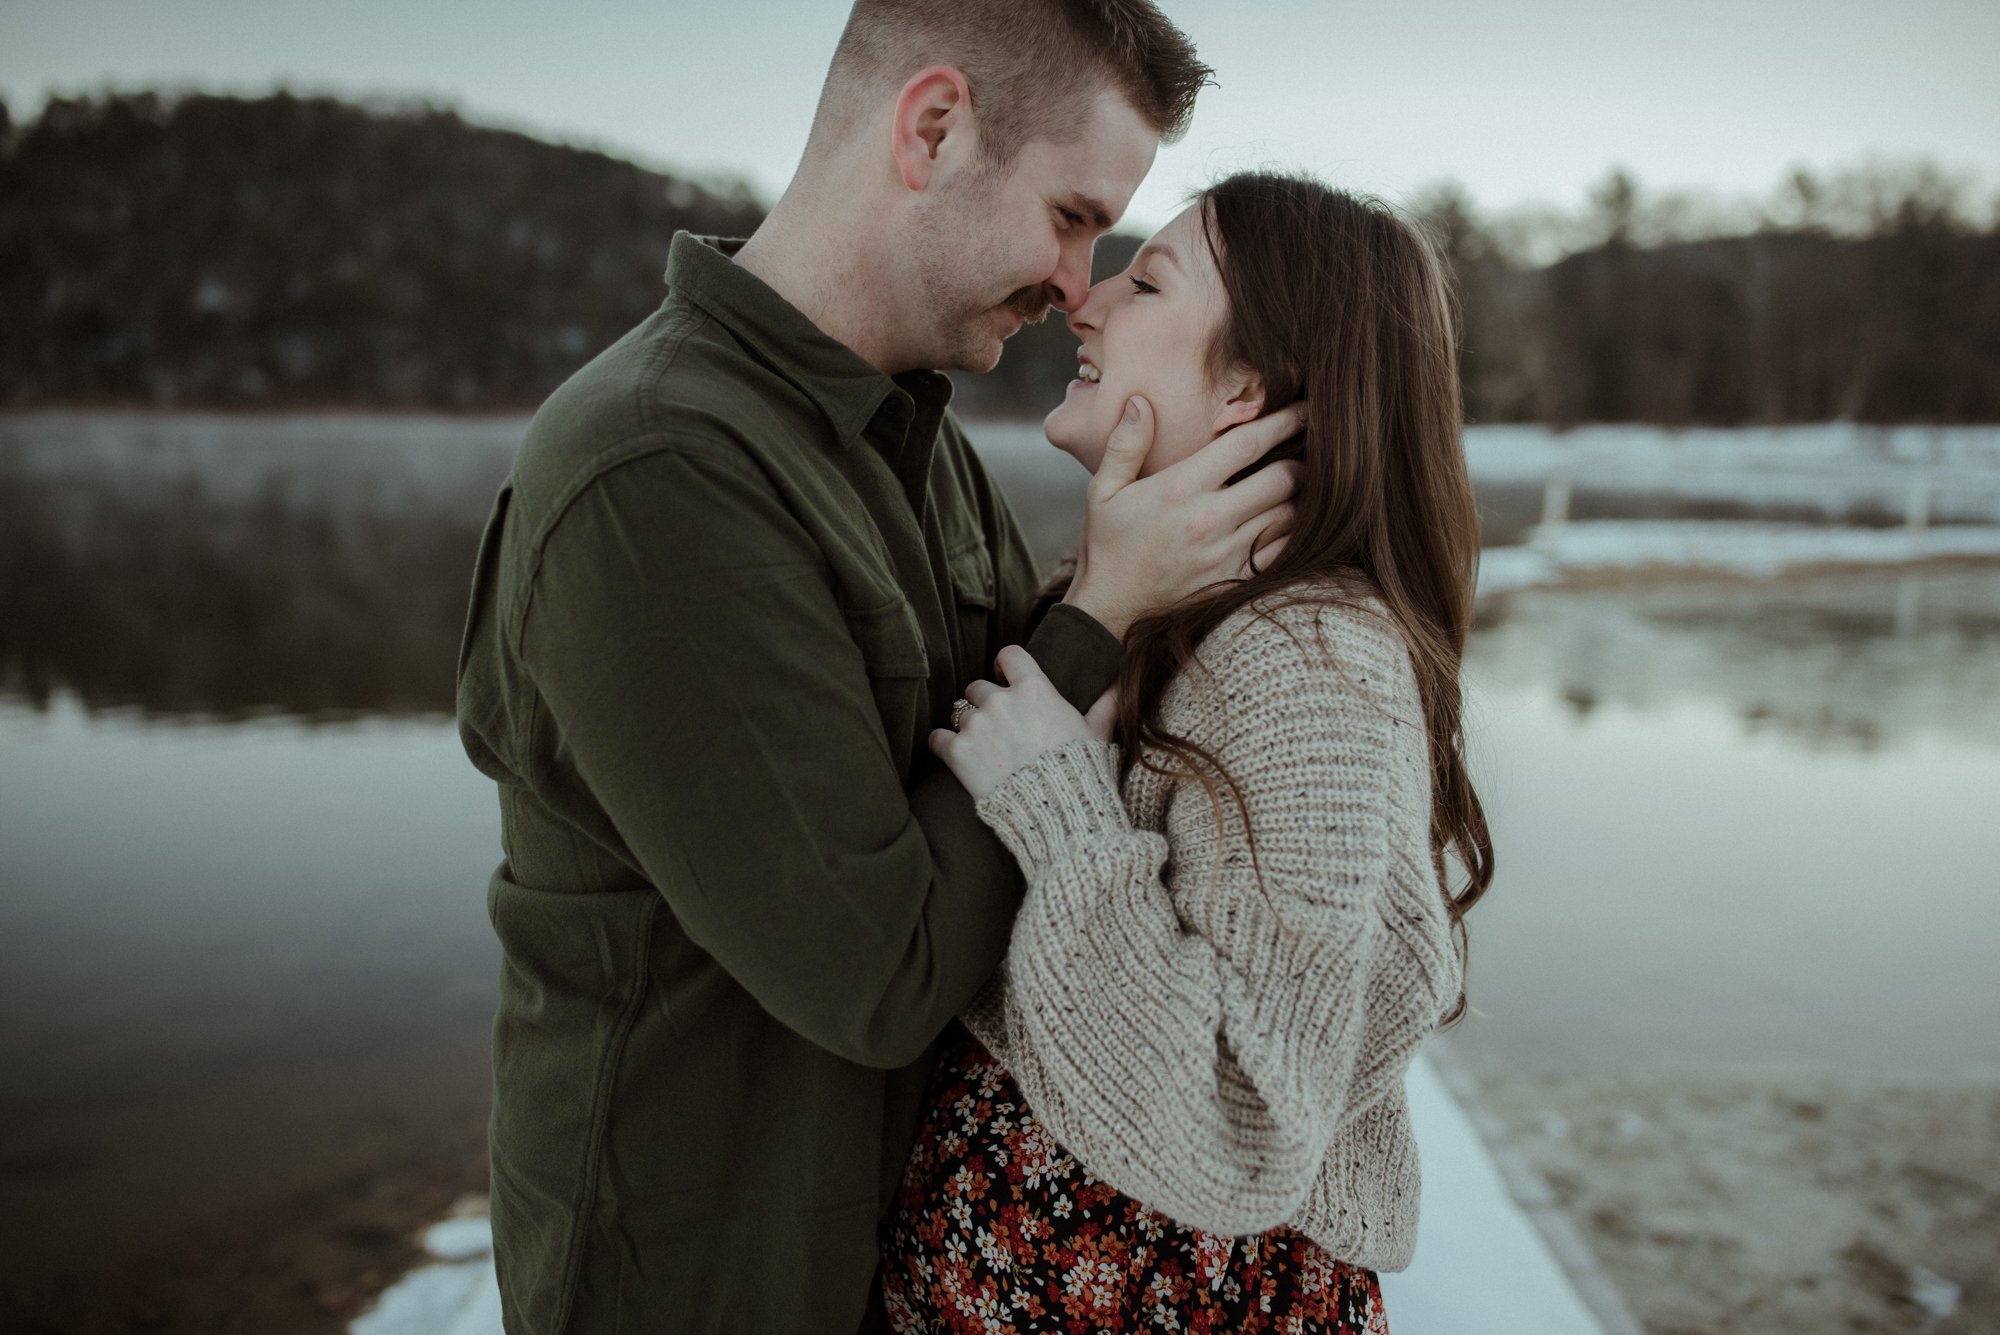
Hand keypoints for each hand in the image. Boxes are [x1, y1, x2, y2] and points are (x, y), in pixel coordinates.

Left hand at [929, 647, 1118, 801]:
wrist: (1058, 812)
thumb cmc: (1082, 772)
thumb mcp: (1099, 733)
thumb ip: (1107, 703)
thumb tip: (1121, 682)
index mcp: (1035, 689)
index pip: (1009, 655)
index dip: (1006, 665)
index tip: (1006, 677)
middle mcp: (1001, 701)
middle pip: (978, 687)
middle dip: (986, 703)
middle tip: (999, 727)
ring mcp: (977, 726)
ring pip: (959, 713)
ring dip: (969, 727)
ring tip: (984, 748)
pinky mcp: (958, 752)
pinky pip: (938, 738)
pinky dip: (944, 746)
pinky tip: (957, 757)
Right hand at [1063, 395, 1305, 637]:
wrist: (1109, 611)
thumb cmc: (1107, 547)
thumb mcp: (1102, 491)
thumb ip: (1124, 445)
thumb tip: (1141, 402)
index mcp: (1180, 489)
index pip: (1247, 444)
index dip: (1282, 421)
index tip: (1302, 407)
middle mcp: (1209, 519)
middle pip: (1282, 478)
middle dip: (1303, 457)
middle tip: (1312, 445)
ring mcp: (1227, 553)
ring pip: (1289, 514)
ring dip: (1301, 495)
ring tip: (1306, 480)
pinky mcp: (1236, 580)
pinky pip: (1282, 550)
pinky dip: (1293, 532)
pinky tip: (1290, 519)